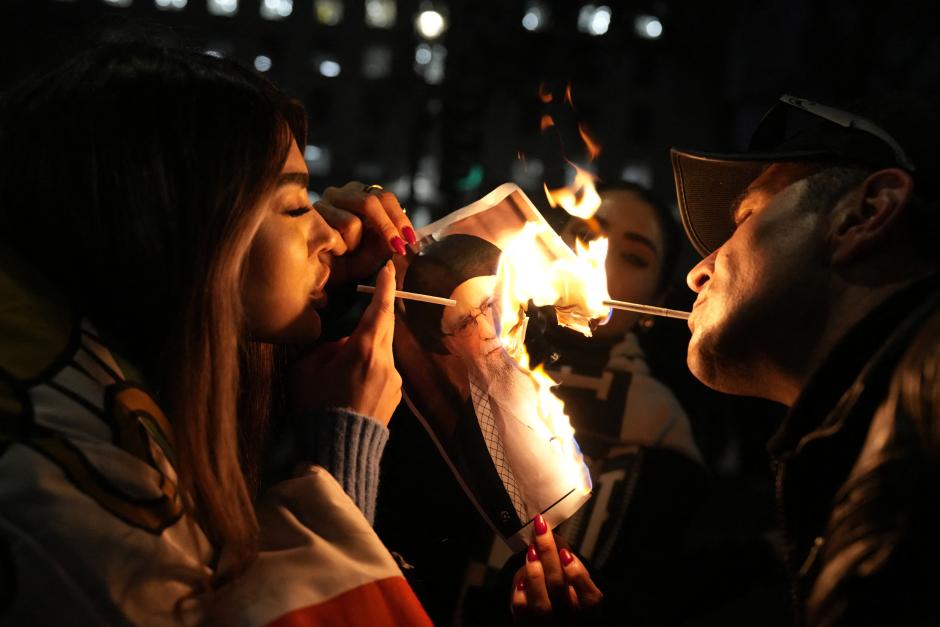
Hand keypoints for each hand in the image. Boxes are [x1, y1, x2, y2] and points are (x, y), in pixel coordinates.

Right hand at [289, 261, 401, 424]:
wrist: (337, 450)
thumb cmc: (316, 407)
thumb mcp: (308, 369)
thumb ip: (328, 347)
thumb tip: (342, 341)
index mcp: (364, 350)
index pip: (380, 309)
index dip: (385, 287)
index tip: (389, 269)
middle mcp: (386, 361)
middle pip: (386, 326)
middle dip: (378, 313)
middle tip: (368, 301)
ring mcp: (394, 379)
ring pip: (383, 350)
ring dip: (369, 347)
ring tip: (344, 363)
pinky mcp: (396, 395)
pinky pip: (384, 371)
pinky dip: (371, 367)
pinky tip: (352, 384)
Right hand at [315, 181, 414, 285]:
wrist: (321, 275)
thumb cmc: (349, 261)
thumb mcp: (376, 250)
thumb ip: (390, 239)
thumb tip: (405, 235)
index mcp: (360, 195)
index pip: (385, 198)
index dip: (399, 218)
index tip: (410, 238)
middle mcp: (342, 194)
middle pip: (371, 201)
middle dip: (387, 227)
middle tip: (397, 246)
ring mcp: (324, 202)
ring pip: (353, 221)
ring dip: (356, 243)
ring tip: (348, 251)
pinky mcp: (309, 216)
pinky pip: (334, 234)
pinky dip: (341, 247)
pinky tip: (334, 252)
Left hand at [511, 515, 602, 624]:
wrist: (544, 615)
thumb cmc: (561, 591)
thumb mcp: (571, 576)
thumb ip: (566, 558)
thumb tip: (554, 536)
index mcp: (585, 607)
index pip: (590, 599)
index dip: (578, 575)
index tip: (565, 553)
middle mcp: (568, 617)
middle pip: (558, 587)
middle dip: (548, 554)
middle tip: (541, 531)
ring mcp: (547, 622)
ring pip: (540, 602)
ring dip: (534, 572)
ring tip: (531, 551)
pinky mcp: (526, 623)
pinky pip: (522, 609)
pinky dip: (520, 592)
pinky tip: (521, 578)